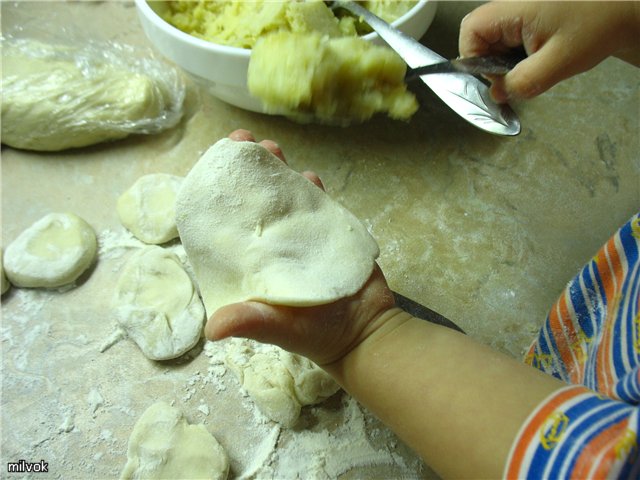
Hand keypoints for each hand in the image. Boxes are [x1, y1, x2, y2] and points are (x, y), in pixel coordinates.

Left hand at [204, 129, 396, 365]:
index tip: (212, 166)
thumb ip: (251, 323)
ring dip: (276, 172)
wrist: (365, 331)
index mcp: (247, 268)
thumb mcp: (279, 330)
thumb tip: (212, 330)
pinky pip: (316, 204)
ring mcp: (297, 238)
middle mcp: (267, 248)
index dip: (214, 196)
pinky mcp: (325, 233)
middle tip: (245, 142)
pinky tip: (309, 177)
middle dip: (245, 171)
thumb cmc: (315, 334)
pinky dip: (311, 189)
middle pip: (250, 203)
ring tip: (272, 150)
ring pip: (281, 198)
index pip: (222, 228)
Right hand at [459, 1, 639, 101]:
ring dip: (506, 58)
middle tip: (516, 76)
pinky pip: (509, 34)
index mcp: (514, 7)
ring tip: (535, 63)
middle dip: (492, 61)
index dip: (473, 59)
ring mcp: (520, 6)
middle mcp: (512, 2)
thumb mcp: (557, 64)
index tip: (492, 78)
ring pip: (495, 37)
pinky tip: (539, 55)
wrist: (626, 8)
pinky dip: (518, 51)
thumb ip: (522, 83)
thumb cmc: (599, 24)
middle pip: (479, 35)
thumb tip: (498, 94)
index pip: (471, 31)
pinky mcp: (529, 11)